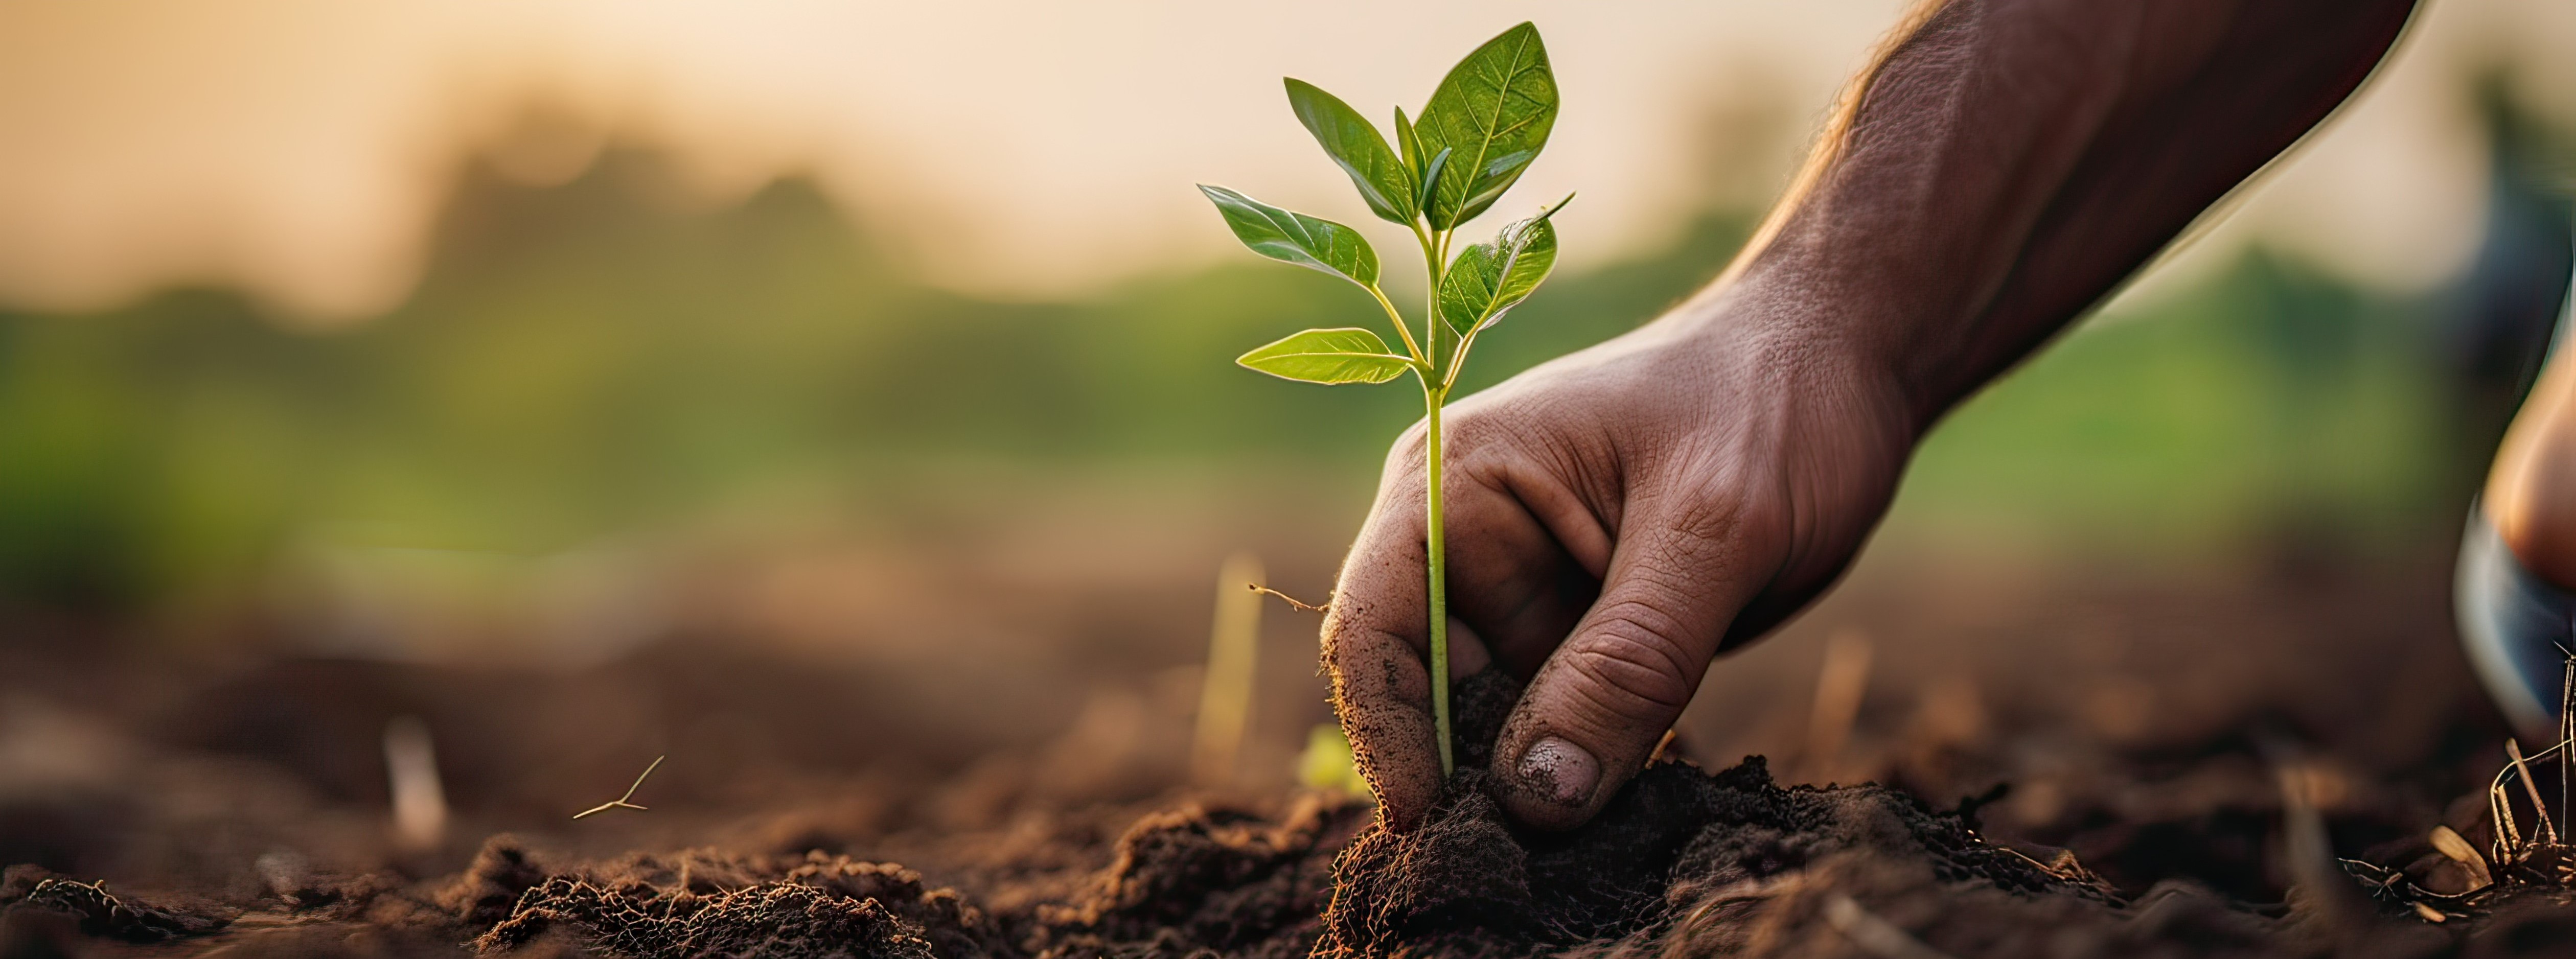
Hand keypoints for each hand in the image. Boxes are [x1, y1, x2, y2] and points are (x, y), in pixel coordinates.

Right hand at [1323, 285, 1914, 830]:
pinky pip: (1562, 728)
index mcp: (1454, 484)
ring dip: (1534, 788)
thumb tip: (1538, 797)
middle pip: (1427, 694)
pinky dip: (1587, 774)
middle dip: (1467, 782)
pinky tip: (1624, 814)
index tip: (1435, 827)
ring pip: (1496, 727)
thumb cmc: (1773, 402)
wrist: (1848, 364)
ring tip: (1583, 848)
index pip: (1373, 629)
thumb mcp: (1715, 530)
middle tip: (1524, 866)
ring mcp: (1527, 594)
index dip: (1388, 735)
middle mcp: (1468, 544)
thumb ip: (1626, 662)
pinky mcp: (1585, 637)